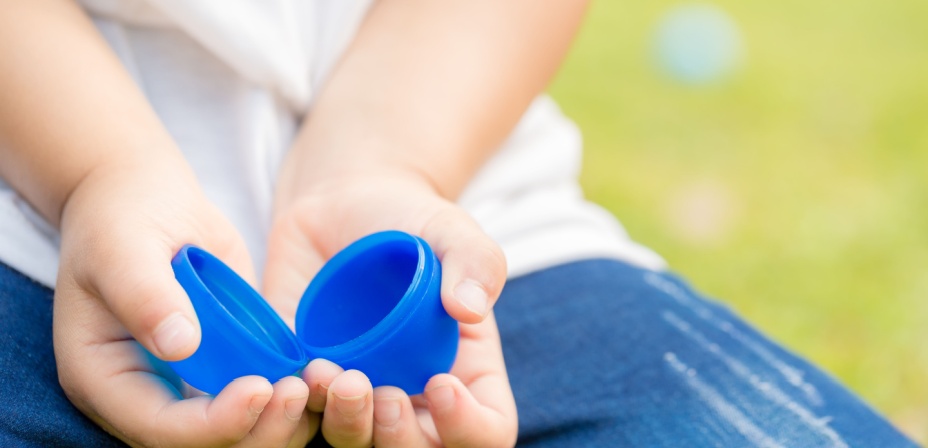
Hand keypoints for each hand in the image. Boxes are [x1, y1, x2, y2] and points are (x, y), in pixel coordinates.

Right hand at [54, 161, 315, 446]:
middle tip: (297, 390)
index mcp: (102, 377)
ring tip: (314, 382)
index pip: (157, 429)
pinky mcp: (219, 370)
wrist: (144, 199)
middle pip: (201, 447)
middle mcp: (143, 394)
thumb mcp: (123, 248)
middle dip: (254, 431)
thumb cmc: (122, 217)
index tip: (260, 388)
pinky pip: (255, 403)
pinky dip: (288, 399)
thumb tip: (180, 345)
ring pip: (235, 436)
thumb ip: (145, 295)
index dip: (213, 422)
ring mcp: (183, 386)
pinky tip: (318, 373)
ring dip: (279, 422)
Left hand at [263, 169, 517, 446]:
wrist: (344, 203)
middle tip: (384, 395)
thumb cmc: (412, 221)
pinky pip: (302, 415)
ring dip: (346, 424)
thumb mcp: (453, 231)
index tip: (443, 383)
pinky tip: (298, 370)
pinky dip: (296, 407)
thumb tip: (468, 307)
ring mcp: (362, 390)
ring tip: (330, 373)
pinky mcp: (309, 379)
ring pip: (357, 443)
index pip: (486, 430)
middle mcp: (416, 394)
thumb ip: (475, 262)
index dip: (467, 427)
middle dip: (400, 439)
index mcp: (467, 372)